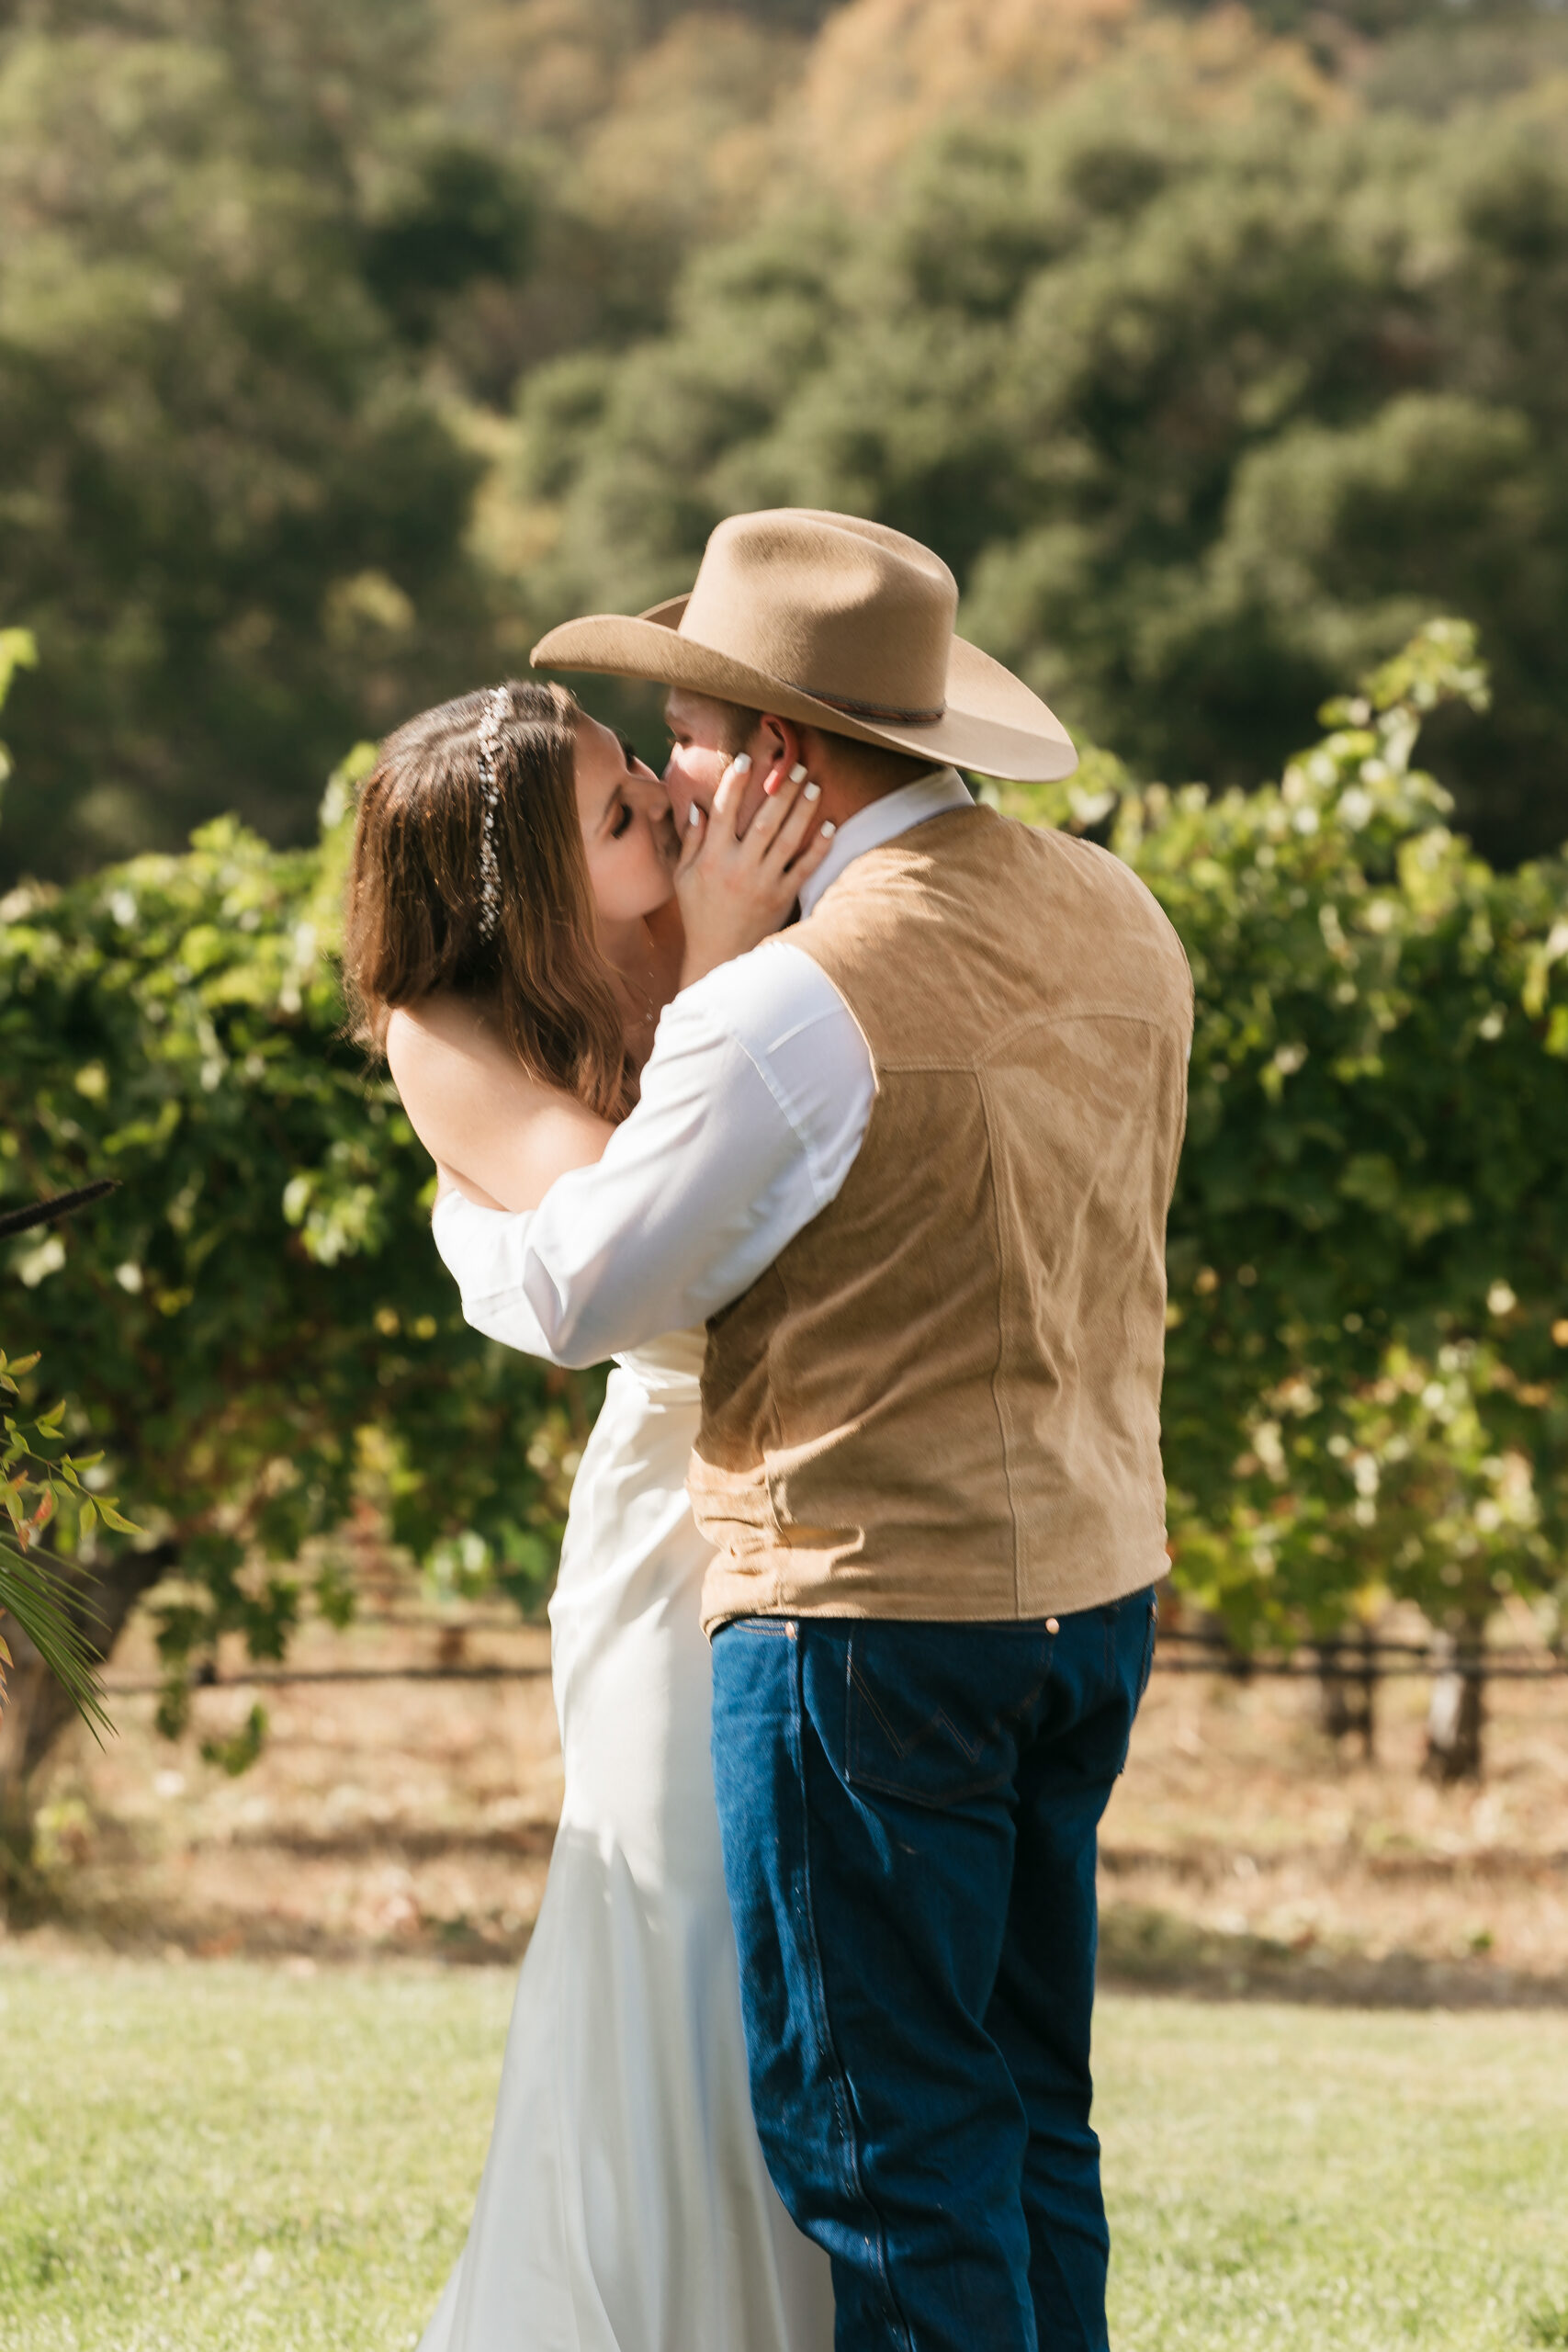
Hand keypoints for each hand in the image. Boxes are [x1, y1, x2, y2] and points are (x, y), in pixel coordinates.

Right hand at [674, 757, 836, 988]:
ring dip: (802, 811)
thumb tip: (698, 806)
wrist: (718, 955)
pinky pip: (803, 869)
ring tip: (814, 785)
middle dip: (781, 791)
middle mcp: (738, 867)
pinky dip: (818, 848)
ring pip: (787, 840)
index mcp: (713, 858)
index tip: (747, 759)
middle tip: (797, 765)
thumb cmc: (699, 913)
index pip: (724, 812)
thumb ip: (692, 840)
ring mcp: (762, 883)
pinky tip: (830, 827)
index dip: (735, 784)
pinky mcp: (781, 898)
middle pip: (764, 821)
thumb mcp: (684, 877)